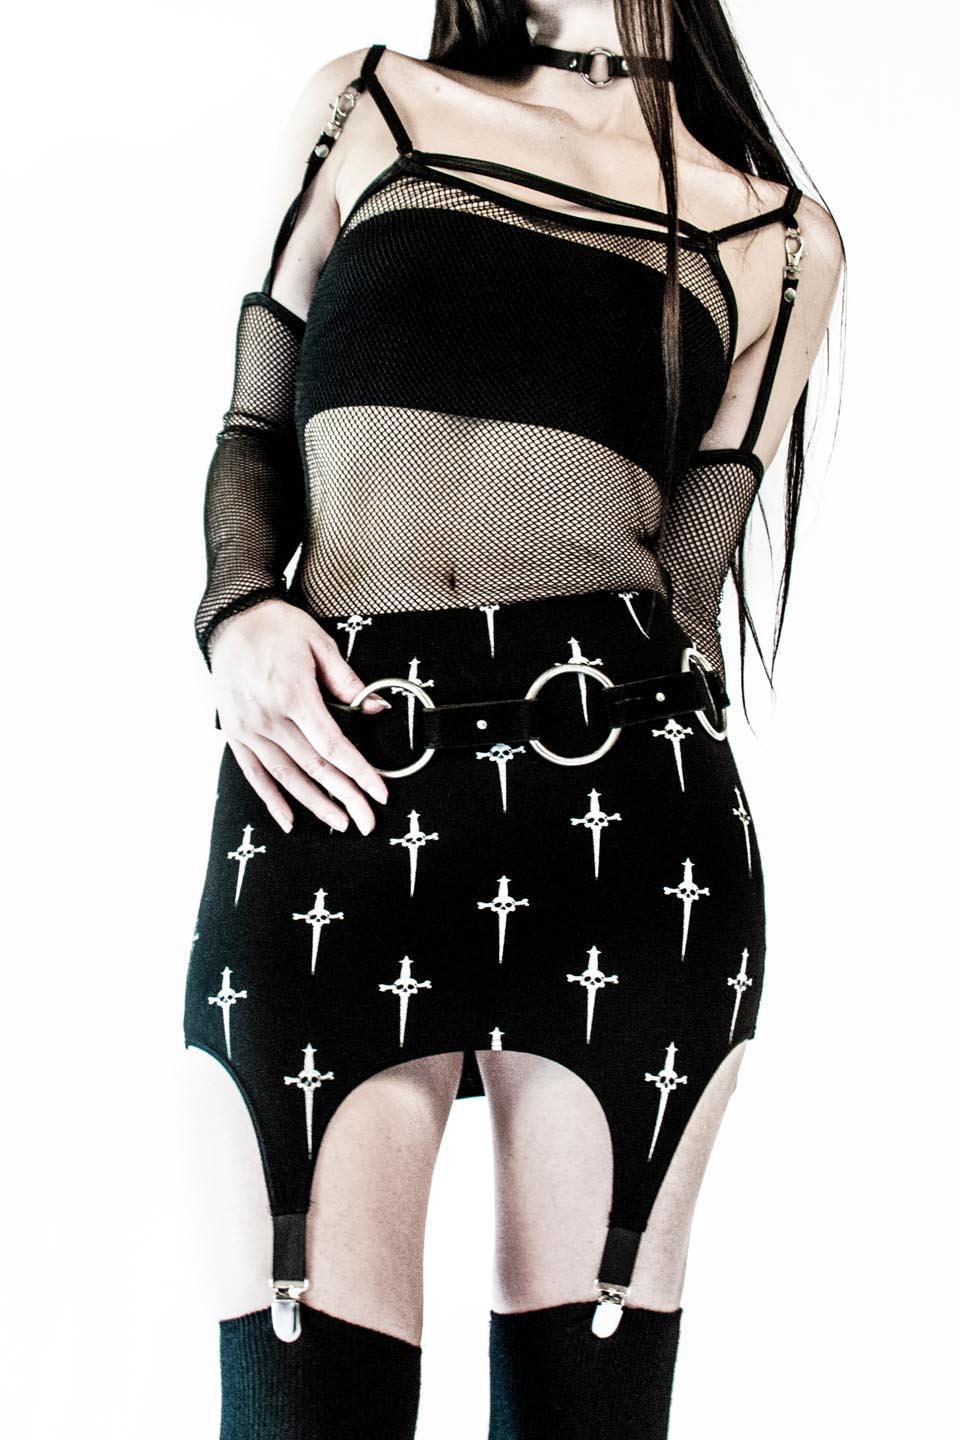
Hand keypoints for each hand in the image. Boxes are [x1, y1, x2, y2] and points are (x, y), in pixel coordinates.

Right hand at [208, 597, 390, 833]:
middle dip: (345, 797)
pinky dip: (271, 798)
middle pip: (314, 767)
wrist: (232, 618)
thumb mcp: (320, 644)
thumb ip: (347, 681)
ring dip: (314, 804)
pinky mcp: (235, 733)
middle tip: (366, 820)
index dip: (359, 773)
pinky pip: (254, 773)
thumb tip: (375, 708)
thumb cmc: (277, 627)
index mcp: (294, 695)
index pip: (333, 746)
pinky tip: (289, 818)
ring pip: (286, 776)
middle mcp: (269, 717)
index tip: (379, 792)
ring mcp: (249, 728)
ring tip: (339, 822)